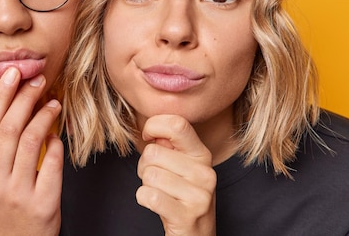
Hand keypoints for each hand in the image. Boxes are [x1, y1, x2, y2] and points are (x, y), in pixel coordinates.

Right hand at [0, 67, 62, 235]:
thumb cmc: (4, 205)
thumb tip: (16, 104)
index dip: (0, 96)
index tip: (13, 74)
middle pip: (10, 128)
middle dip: (25, 98)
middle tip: (38, 81)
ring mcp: (18, 194)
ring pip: (31, 141)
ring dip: (44, 116)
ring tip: (53, 103)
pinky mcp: (43, 204)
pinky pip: (53, 162)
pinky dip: (57, 143)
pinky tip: (58, 134)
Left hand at [136, 115, 216, 235]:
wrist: (195, 234)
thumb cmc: (179, 194)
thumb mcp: (180, 166)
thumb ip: (168, 144)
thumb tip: (151, 129)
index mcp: (202, 155)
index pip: (177, 124)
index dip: (154, 125)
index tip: (149, 137)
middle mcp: (205, 173)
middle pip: (153, 152)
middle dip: (144, 164)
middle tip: (156, 177)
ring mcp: (199, 195)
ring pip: (149, 174)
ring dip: (145, 184)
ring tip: (159, 192)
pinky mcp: (186, 216)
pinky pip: (148, 195)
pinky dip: (144, 198)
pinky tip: (156, 204)